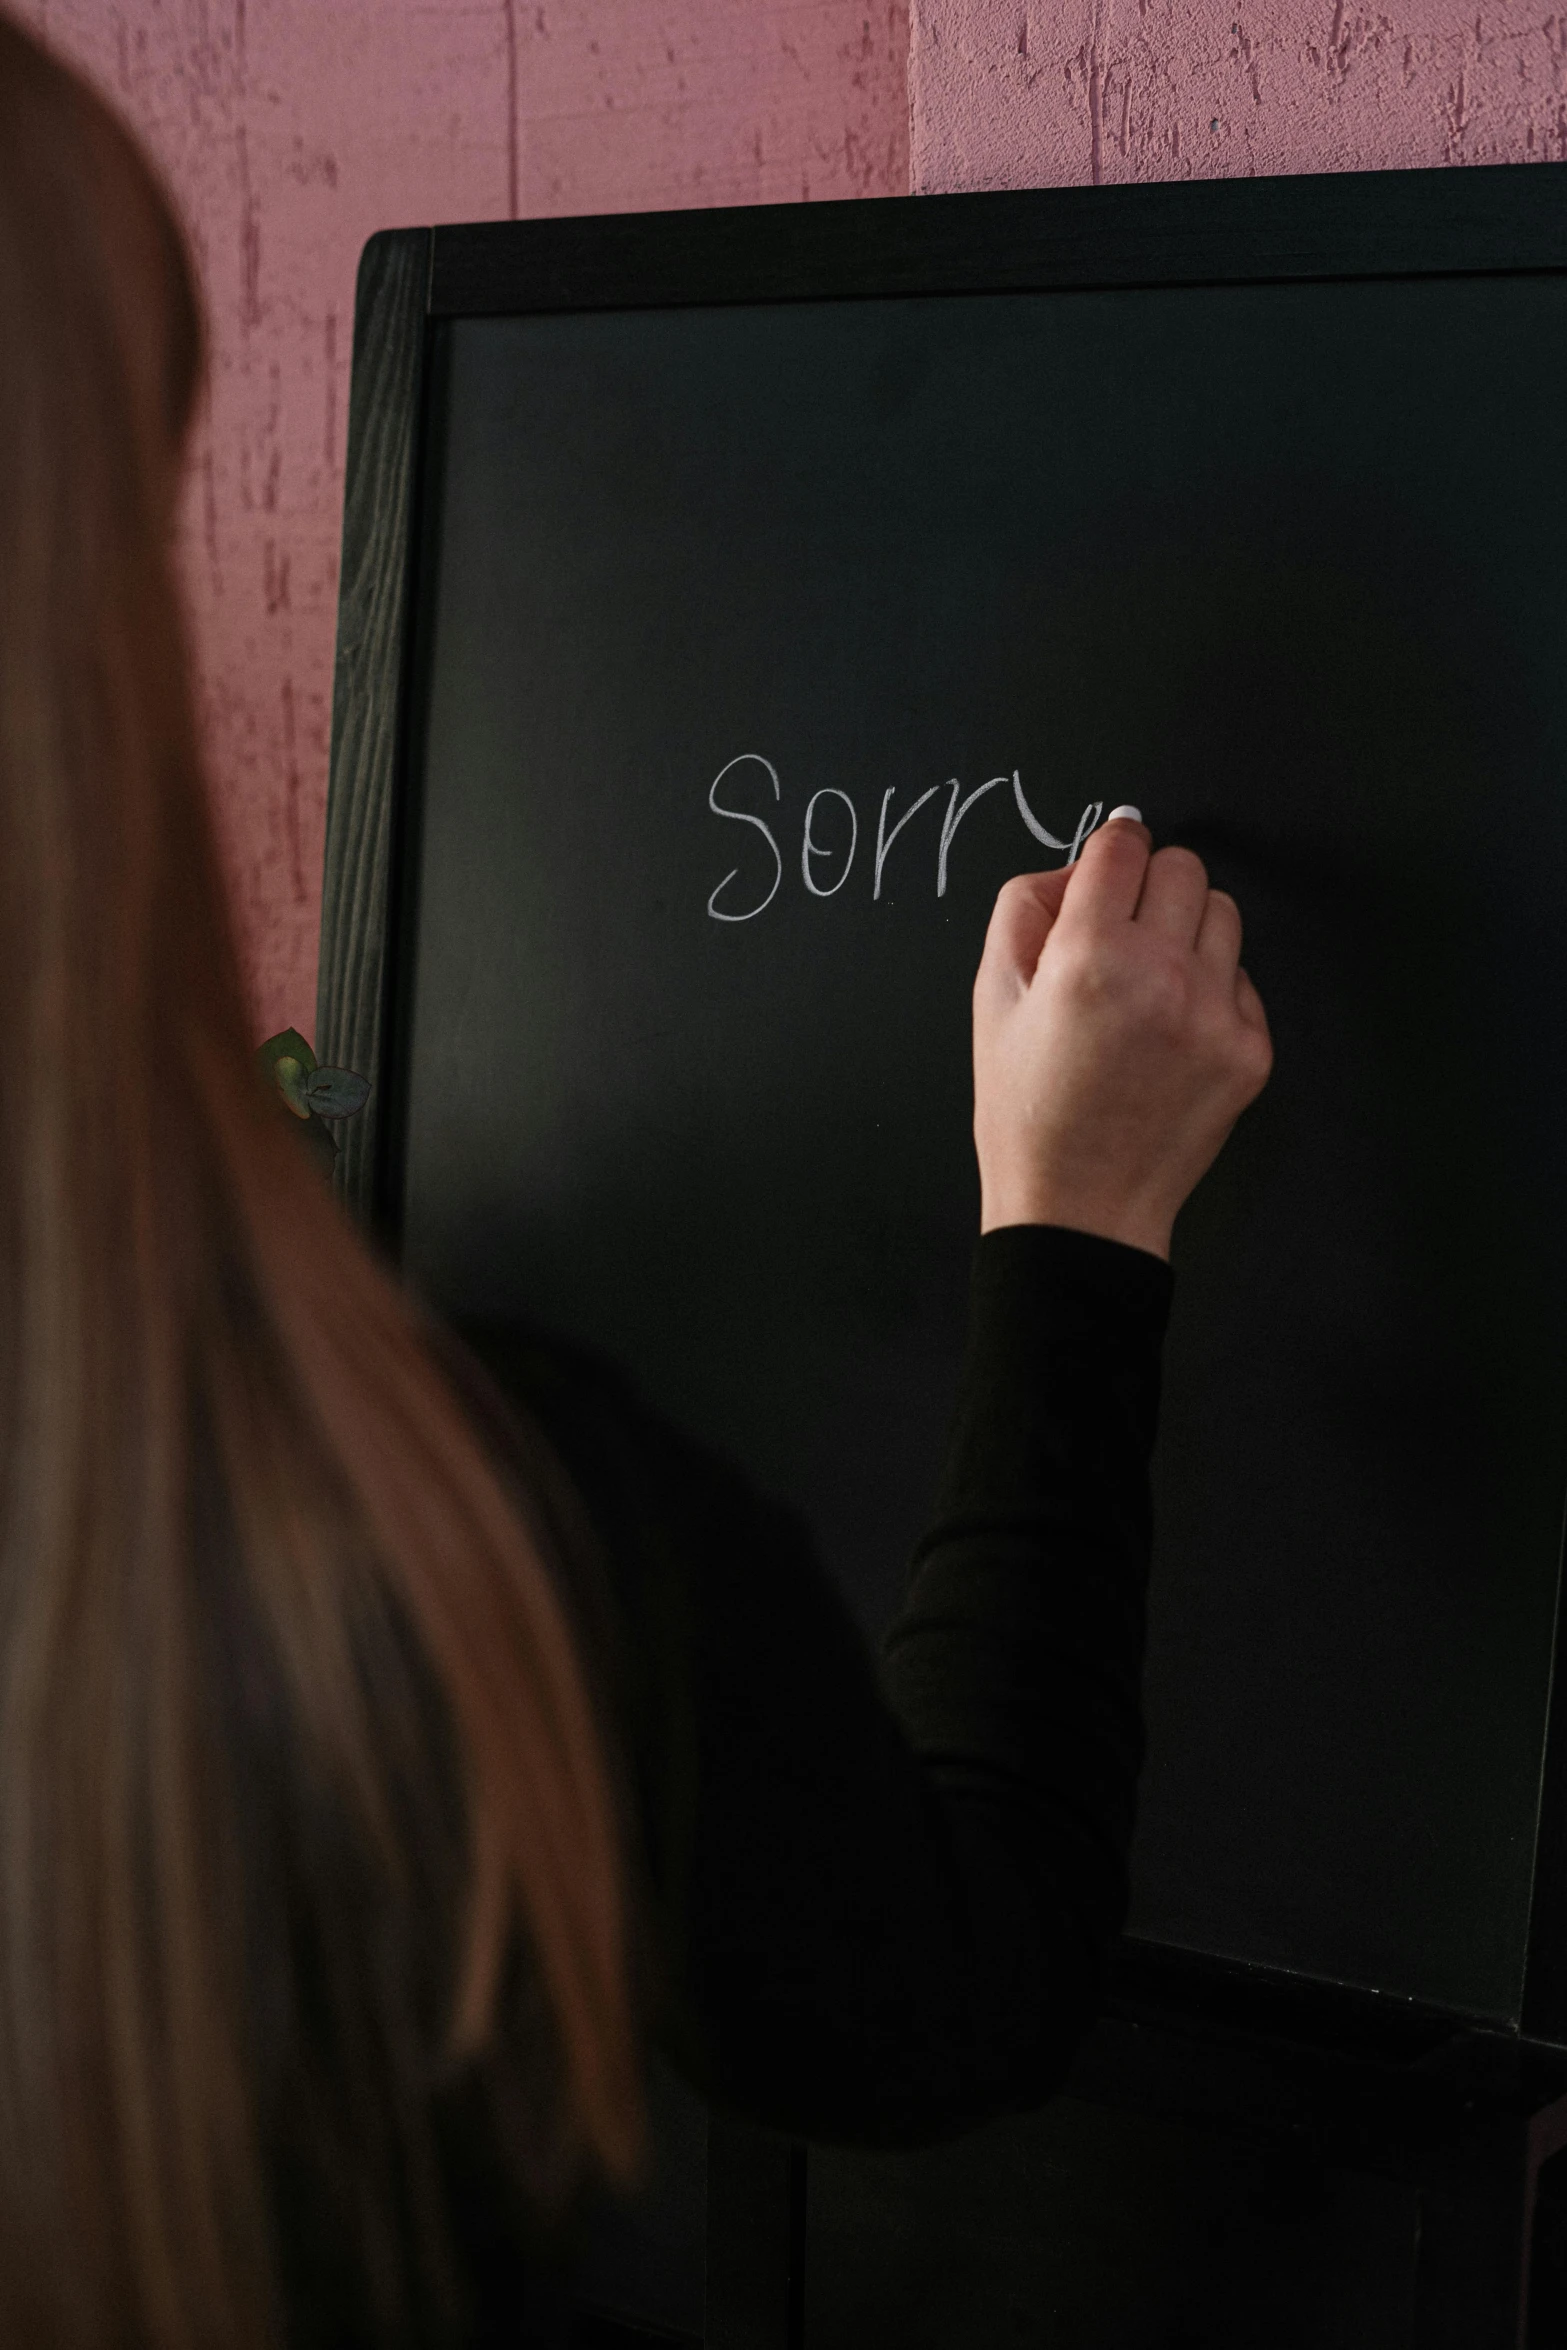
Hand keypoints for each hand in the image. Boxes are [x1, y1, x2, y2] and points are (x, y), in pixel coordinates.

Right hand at [972, 819, 1272, 1258]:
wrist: (1081, 1206)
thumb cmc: (1027, 1111)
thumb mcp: (990, 998)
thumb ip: (1024, 907)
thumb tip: (1082, 866)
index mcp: (1088, 956)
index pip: (1125, 845)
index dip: (1111, 848)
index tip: (1109, 864)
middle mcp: (1161, 976)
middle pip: (1183, 867)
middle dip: (1149, 887)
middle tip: (1121, 934)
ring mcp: (1215, 1014)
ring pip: (1223, 913)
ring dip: (1186, 931)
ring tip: (1149, 983)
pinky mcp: (1250, 1050)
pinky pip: (1242, 978)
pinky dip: (1211, 989)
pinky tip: (1170, 1032)